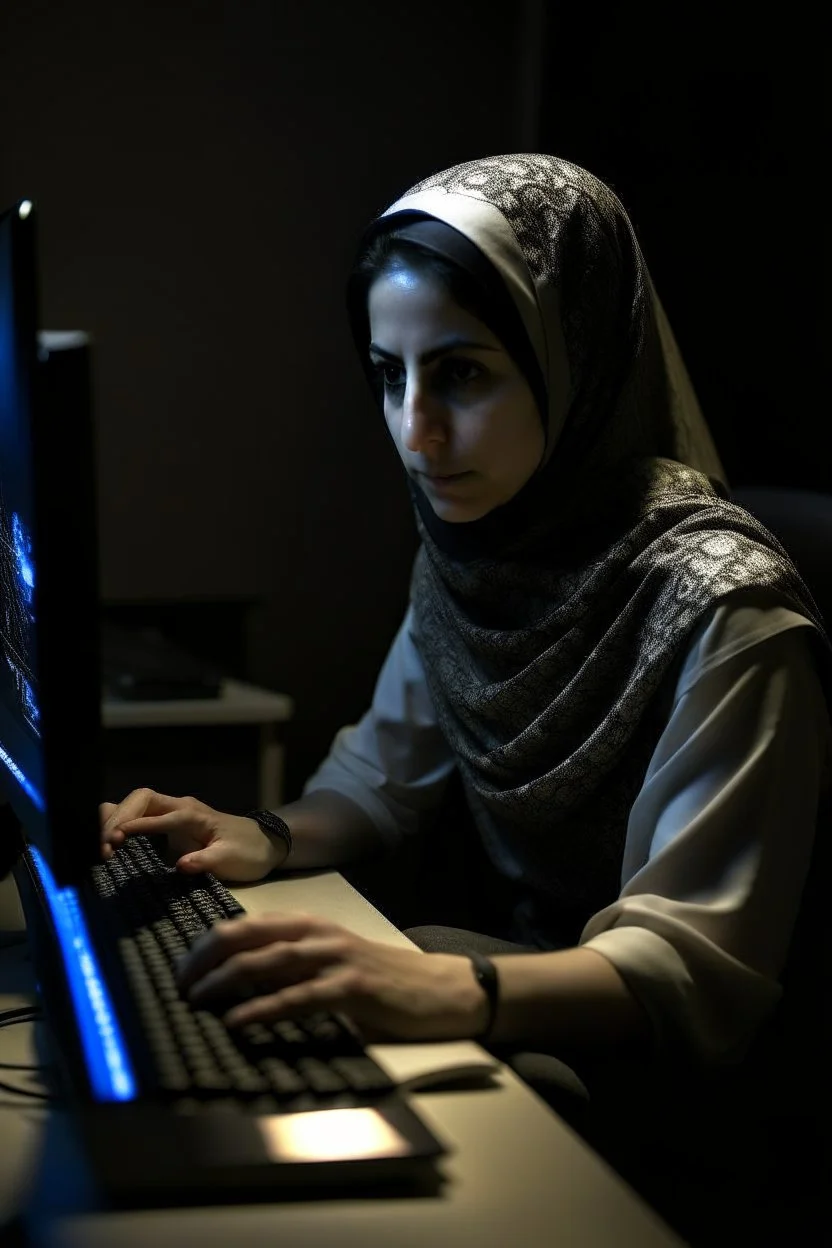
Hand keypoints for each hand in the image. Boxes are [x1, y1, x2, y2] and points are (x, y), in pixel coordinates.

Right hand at [99, 788, 286, 880]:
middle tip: (103, 847)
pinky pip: (139, 817)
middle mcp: (178, 807)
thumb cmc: (248, 851)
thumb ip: (206, 860)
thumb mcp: (231, 859)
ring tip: (101, 846)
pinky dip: (121, 824)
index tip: (114, 842)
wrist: (264, 843)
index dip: (134, 826)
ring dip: (115, 819)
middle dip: (118, 818)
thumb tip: (180, 866)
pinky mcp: (169, 824)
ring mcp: (172, 813)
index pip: (156, 813)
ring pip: (135, 804)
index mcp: (191, 813)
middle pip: (139, 799)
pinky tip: (110, 844)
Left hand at [177, 912, 489, 1041]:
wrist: (440, 989)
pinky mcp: (352, 987)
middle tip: (178, 984)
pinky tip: (237, 1022)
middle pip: (245, 935)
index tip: (181, 969)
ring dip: (224, 981)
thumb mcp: (331, 963)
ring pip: (266, 962)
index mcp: (309, 924)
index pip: (244, 924)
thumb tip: (238, 985)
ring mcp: (335, 957)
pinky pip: (297, 997)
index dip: (206, 945)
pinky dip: (261, 1010)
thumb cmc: (382, 980)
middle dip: (204, 958)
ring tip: (196, 1000)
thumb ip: (291, 967)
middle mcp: (318, 933)